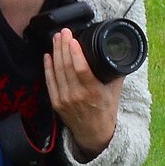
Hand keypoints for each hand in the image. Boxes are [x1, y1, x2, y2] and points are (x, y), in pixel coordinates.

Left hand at [44, 29, 123, 159]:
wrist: (93, 133)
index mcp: (93, 92)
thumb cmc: (106, 110)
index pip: (81, 69)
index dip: (75, 53)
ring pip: (57, 72)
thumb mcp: (115, 91)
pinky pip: (50, 81)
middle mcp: (76, 96)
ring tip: (57, 38)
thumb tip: (116, 51)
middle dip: (64, 46)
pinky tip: (48, 55)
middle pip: (66, 67)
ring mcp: (64, 99)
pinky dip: (48, 67)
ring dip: (56, 52)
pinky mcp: (55, 102)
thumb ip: (115, 71)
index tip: (73, 39)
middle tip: (63, 31)